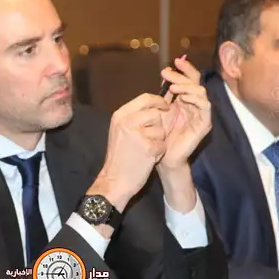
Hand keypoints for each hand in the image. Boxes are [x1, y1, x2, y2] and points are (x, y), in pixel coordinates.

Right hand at [96, 93, 170, 209]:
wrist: (114, 180)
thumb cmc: (119, 156)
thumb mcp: (120, 130)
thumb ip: (134, 117)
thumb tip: (155, 104)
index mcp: (120, 115)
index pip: (145, 98)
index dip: (158, 101)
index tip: (165, 107)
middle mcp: (127, 121)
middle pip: (155, 113)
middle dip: (158, 125)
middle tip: (149, 137)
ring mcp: (137, 134)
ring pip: (161, 130)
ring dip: (158, 140)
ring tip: (145, 150)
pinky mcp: (147, 147)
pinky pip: (163, 144)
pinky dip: (159, 152)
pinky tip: (148, 158)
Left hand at [157, 57, 211, 169]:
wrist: (164, 156)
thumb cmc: (162, 133)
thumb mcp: (161, 108)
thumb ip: (165, 93)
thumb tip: (166, 72)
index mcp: (186, 99)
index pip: (190, 79)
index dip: (185, 69)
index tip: (174, 62)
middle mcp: (195, 104)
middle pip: (195, 82)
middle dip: (182, 75)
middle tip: (167, 73)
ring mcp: (201, 114)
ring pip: (201, 92)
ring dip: (187, 87)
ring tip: (173, 88)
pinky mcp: (205, 123)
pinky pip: (206, 107)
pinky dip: (195, 99)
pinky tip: (183, 99)